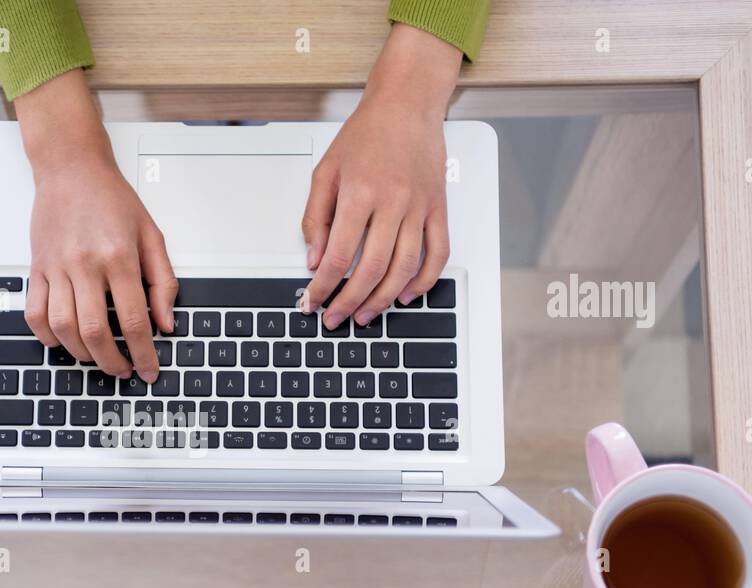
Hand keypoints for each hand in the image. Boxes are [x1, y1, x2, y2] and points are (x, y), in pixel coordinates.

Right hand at [15, 70, 176, 381]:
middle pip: (95, 332)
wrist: (71, 168)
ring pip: (63, 328)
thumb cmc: (111, 198)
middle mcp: (85, 265)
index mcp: (118, 257)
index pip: (133, 319)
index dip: (143, 353)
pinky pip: (34, 314)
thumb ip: (162, 281)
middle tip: (124, 371)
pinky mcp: (36, 268)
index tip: (149, 370)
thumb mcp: (151, 234)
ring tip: (98, 358)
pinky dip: (48, 336)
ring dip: (81, 354)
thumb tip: (165, 323)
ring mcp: (56, 268)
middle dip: (112, 362)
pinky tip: (64, 341)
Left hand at [302, 24, 461, 328]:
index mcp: (360, 193)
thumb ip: (315, 218)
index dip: (323, 287)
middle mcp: (393, 202)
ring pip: (404, 269)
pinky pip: (437, 254)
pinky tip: (405, 295)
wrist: (407, 104)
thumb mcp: (325, 171)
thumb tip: (314, 259)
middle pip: (372, 269)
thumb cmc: (365, 134)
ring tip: (365, 315)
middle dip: (350, 302)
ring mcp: (420, 208)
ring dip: (383, 300)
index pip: (339, 256)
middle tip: (335, 318)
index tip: (312, 302)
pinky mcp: (438, 209)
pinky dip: (423, 281)